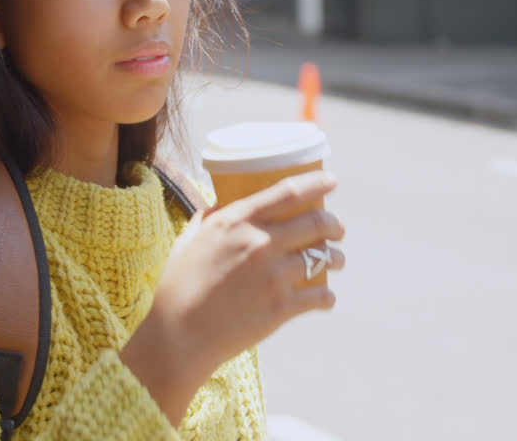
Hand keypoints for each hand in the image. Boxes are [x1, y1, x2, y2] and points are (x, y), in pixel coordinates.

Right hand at [120, 170, 346, 423]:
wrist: (179, 336)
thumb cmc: (179, 286)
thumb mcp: (189, 240)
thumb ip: (209, 218)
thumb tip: (223, 205)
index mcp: (238, 221)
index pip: (289, 192)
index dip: (316, 182)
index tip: (331, 180)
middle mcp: (261, 242)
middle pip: (316, 222)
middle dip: (334, 224)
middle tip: (337, 229)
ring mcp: (275, 275)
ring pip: (324, 258)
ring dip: (336, 258)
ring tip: (336, 261)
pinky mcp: (282, 307)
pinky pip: (321, 295)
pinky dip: (327, 296)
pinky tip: (326, 297)